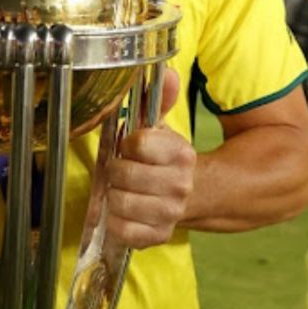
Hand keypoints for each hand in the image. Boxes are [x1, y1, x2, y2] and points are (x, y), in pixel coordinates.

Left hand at [103, 67, 195, 248]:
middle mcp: (180, 184)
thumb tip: (168, 73)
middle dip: (115, 170)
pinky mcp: (159, 235)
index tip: (132, 147)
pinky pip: (123, 230)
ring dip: (114, 195)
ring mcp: (171, 212)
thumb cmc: (164, 161)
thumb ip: (158, 100)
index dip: (127, 144)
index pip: (138, 143)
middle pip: (123, 174)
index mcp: (181, 154)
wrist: (193, 195)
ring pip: (120, 202)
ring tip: (124, 190)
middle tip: (122, 171)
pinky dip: (117, 222)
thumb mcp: (160, 128)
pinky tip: (125, 212)